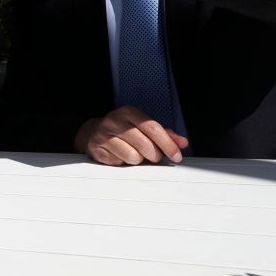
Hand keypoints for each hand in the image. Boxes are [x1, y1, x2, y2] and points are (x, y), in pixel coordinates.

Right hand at [74, 106, 189, 165]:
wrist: (92, 133)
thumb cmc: (124, 130)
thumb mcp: (142, 126)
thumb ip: (164, 134)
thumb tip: (182, 143)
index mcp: (128, 112)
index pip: (152, 127)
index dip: (167, 143)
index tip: (176, 155)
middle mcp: (114, 121)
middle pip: (144, 144)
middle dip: (155, 155)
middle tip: (154, 156)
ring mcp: (104, 135)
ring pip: (133, 156)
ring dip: (139, 160)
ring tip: (135, 154)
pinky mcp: (97, 149)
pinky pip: (120, 163)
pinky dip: (125, 163)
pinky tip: (122, 156)